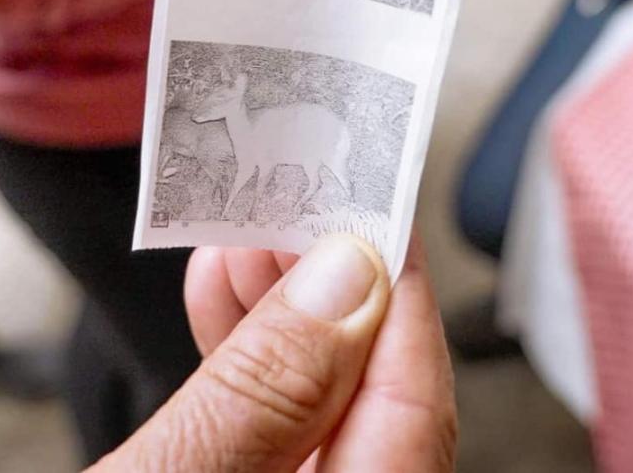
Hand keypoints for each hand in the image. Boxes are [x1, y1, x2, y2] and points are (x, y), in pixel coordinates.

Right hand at [92, 235, 455, 471]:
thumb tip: (341, 280)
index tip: (373, 197)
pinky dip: (248, 367)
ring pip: (324, 410)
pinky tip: (218, 300)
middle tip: (301, 201)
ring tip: (244, 238)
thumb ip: (258, 394)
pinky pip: (276, 434)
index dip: (397, 290)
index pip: (414, 405)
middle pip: (376, 400)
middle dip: (335, 291)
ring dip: (286, 318)